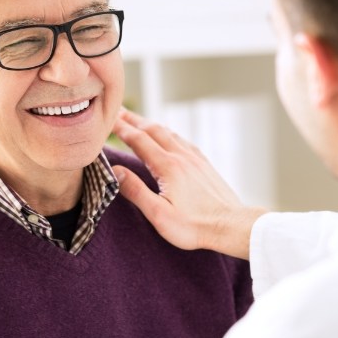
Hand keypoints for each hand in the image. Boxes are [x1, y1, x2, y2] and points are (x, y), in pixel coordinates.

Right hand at [111, 108, 266, 258]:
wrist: (231, 225)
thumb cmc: (194, 226)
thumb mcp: (159, 214)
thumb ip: (136, 191)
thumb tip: (115, 171)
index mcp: (168, 166)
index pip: (138, 140)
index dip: (121, 128)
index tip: (107, 119)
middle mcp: (181, 156)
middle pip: (153, 130)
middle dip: (133, 120)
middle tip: (117, 112)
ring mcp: (195, 158)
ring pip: (169, 133)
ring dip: (150, 124)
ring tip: (138, 121)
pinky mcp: (204, 164)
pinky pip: (182, 141)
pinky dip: (169, 133)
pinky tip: (168, 136)